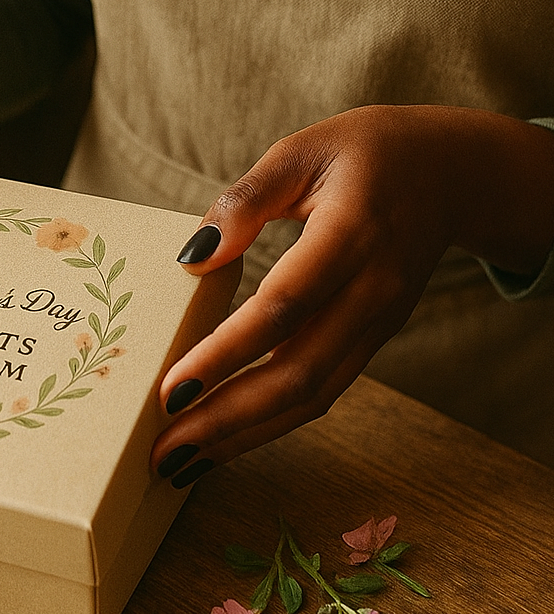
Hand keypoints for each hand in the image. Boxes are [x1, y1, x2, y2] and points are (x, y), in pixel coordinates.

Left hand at [151, 105, 553, 484]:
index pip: (284, 306)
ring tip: (183, 463)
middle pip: (300, 372)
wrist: (450, 172)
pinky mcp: (374, 338)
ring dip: (247, 435)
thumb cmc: (365, 152)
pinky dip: (273, 421)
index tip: (172, 387)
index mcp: (352, 233)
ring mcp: (378, 322)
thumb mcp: (301, 150)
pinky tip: (226, 436)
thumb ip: (246, 200)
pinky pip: (324, 389)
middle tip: (164, 452)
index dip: (227, 352)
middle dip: (227, 419)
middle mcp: (372, 291)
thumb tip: (192, 257)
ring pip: (314, 395)